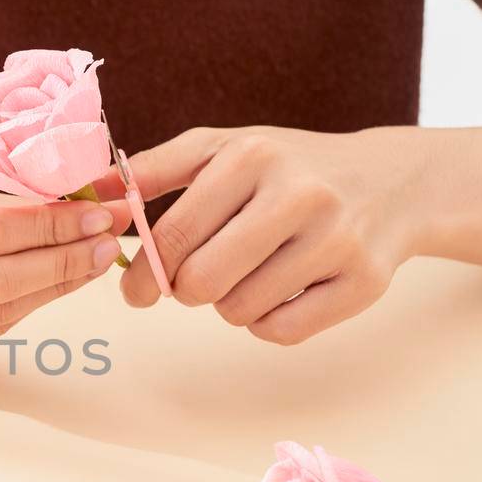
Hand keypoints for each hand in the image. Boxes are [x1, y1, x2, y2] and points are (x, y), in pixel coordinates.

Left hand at [116, 126, 424, 343]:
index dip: (143, 274)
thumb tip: (88, 191)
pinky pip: (281, 332)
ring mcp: (336, 240)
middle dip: (186, 291)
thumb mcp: (221, 149)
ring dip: (229, 305)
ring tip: (249, 274)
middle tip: (196, 281)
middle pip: (202, 282)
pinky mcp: (363, 283)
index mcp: (253, 156)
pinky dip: (267, 323)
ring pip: (239, 311)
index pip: (173, 235)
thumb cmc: (287, 168)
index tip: (135, 290)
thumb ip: (152, 170)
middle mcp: (299, 194)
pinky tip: (280, 291)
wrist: (393, 181)